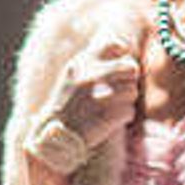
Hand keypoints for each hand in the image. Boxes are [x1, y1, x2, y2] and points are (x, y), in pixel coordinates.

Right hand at [22, 36, 144, 179]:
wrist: (51, 139)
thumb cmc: (67, 108)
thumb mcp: (73, 78)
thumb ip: (94, 63)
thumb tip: (126, 50)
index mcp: (80, 64)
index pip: (114, 45)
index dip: (123, 54)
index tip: (120, 66)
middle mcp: (88, 76)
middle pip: (130, 68)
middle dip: (129, 80)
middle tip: (121, 91)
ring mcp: (96, 97)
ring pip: (132, 91)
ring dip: (127, 101)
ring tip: (112, 108)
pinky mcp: (104, 117)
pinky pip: (129, 112)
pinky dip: (124, 118)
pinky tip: (111, 122)